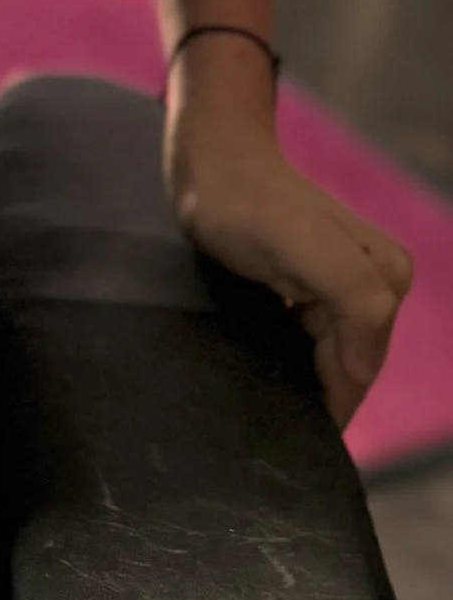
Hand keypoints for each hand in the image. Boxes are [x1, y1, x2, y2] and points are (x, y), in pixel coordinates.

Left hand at [167, 74, 411, 423]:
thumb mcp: (306, 253)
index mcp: (385, 280)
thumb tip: (361, 371)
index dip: (330, 406)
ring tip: (265, 399)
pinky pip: (315, 334)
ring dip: (306, 376)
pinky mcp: (320, 277)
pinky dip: (296, 353)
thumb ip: (356, 302)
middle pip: (350, 364)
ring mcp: (353, 278)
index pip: (360, 369)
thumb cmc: (245, 206)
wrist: (213, 160)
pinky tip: (266, 363)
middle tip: (271, 423)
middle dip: (320, 394)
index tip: (294, 439)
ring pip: (332, 353)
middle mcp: (381, 280)